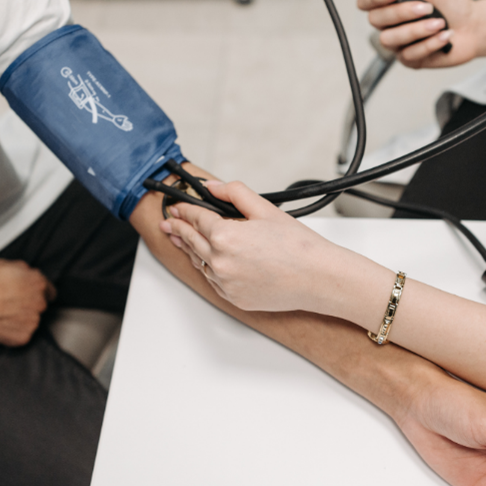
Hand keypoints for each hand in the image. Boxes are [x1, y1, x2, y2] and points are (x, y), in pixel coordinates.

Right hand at [0, 259, 55, 345]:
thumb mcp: (3, 264)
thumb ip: (21, 271)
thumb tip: (23, 274)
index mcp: (37, 282)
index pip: (49, 291)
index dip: (37, 293)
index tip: (29, 296)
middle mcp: (40, 302)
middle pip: (39, 307)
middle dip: (27, 306)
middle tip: (7, 305)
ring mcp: (33, 321)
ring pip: (30, 322)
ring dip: (19, 320)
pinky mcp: (23, 337)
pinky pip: (20, 336)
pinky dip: (11, 333)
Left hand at [159, 180, 363, 313]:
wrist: (318, 278)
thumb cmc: (298, 247)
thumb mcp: (265, 209)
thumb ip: (234, 193)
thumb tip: (212, 187)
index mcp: (225, 236)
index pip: (196, 219)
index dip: (184, 210)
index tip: (178, 207)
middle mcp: (220, 262)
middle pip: (191, 241)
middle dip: (178, 229)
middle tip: (168, 223)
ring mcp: (225, 283)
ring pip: (199, 263)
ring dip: (190, 249)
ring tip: (182, 240)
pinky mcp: (234, 298)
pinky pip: (213, 280)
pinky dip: (208, 268)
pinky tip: (207, 261)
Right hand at [357, 0, 479, 67]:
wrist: (474, 25)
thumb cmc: (453, 2)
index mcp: (390, 2)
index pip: (365, 1)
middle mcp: (390, 24)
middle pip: (375, 20)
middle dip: (403, 12)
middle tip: (428, 7)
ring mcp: (398, 43)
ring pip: (390, 39)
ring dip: (418, 30)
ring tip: (439, 23)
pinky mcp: (410, 60)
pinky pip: (409, 54)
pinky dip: (431, 43)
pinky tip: (444, 36)